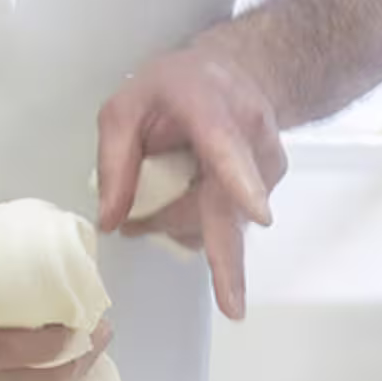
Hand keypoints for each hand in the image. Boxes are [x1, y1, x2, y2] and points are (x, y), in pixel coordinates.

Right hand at [0, 189, 109, 380]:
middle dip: (58, 368)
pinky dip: (14, 364)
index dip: (41, 351)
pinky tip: (41, 350)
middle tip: (94, 344)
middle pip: (3, 377)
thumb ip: (14, 239)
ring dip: (42, 369)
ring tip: (79, 348)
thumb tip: (68, 249)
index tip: (77, 334)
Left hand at [97, 45, 286, 320]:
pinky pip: (228, 222)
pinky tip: (185, 198)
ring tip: (153, 202)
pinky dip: (198, 223)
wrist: (234, 72)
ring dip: (181, 227)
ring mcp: (266, 163)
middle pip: (235, 207)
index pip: (224, 147)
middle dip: (231, 261)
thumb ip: (113, 160)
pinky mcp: (270, 184)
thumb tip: (112, 222)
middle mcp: (249, 134)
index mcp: (210, 108)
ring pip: (222, 222)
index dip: (239, 180)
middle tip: (231, 308)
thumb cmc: (173, 88)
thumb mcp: (125, 105)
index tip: (257, 212)